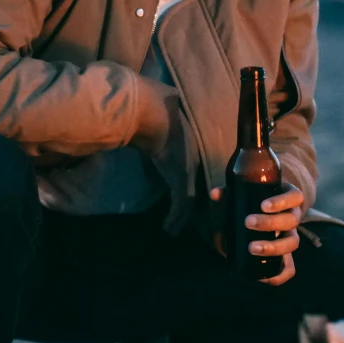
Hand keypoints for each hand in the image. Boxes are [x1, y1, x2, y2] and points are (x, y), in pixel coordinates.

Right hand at [134, 77, 198, 235]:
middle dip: (187, 204)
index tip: (181, 196)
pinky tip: (168, 228)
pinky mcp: (181, 181)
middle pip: (193, 187)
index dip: (186, 184)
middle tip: (180, 219)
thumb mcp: (158, 123)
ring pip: (188, 200)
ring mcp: (189, 170)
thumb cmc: (153, 114)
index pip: (190, 169)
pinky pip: (180, 205)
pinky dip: (175, 218)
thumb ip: (157, 127)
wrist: (155, 115)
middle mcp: (192, 159)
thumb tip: (150, 124)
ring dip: (180, 216)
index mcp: (189, 144)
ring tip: (172, 229)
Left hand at [210, 182, 302, 286]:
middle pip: (291, 220)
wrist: (252, 224)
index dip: (282, 201)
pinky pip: (290, 268)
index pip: (294, 196)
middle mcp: (292, 218)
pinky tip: (263, 277)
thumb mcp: (240, 197)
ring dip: (273, 247)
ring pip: (292, 243)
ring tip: (252, 248)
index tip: (263, 205)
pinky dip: (280, 274)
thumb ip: (228, 194)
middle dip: (270, 222)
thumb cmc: (250, 205)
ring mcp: (290, 238)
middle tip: (248, 222)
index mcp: (287, 199)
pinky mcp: (286, 257)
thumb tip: (215, 194)